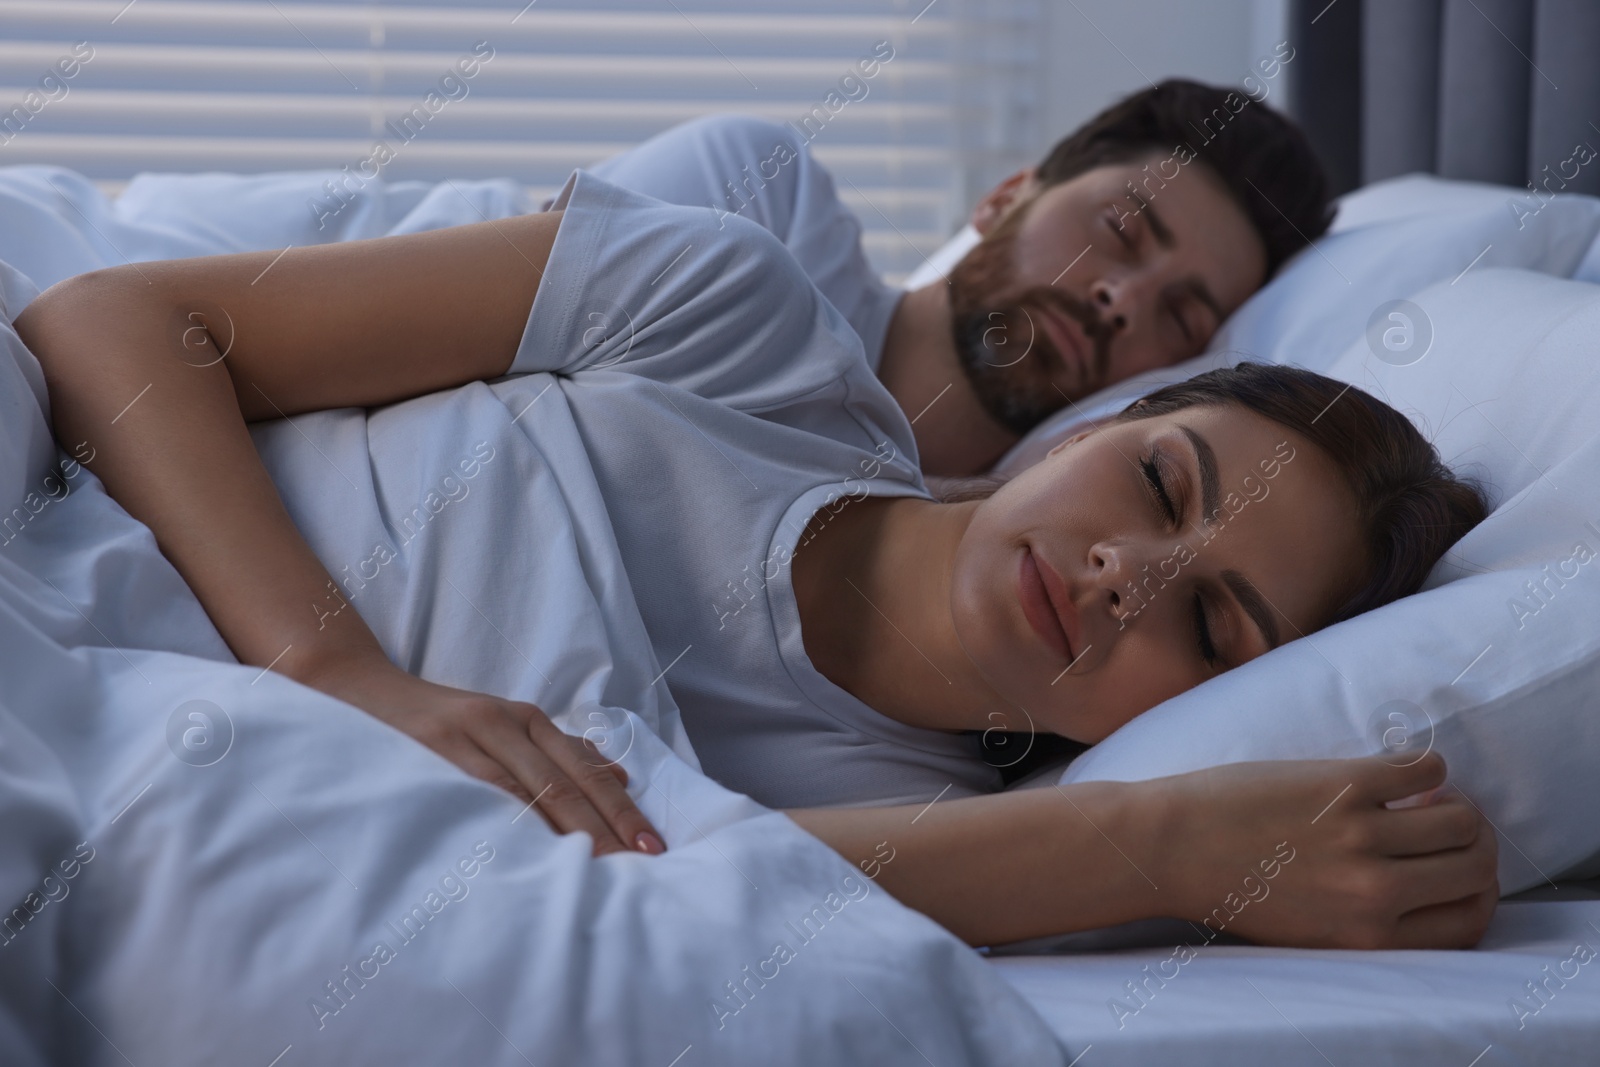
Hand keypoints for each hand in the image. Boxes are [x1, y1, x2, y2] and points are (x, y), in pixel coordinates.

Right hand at [307, 655, 664, 857]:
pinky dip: (507, 825)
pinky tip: (528, 853)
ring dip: (565, 832)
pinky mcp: (430, 755)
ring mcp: (466, 738)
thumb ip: (558, 750)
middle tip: (639, 863)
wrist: (360, 689)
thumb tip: (621, 776)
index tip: (652, 845)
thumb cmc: (440, 718)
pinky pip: (476, 796)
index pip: (585, 770)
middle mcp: (503, 723)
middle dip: (606, 826)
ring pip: (526, 791)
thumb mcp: (502, 724)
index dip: (621, 808)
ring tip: (598, 868)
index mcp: (526, 718)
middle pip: (565, 782)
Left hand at [1157, 751, 1497, 948]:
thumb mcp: (1312, 930)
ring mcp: (1362, 836)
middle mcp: (1375, 894)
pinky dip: (1427, 767)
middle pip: (1477, 867)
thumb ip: (1374, 919)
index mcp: (1370, 937)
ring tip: (1421, 799)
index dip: (1474, 889)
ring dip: (1453, 805)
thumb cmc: (1233, 887)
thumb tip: (1434, 880)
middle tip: (1444, 824)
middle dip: (1473, 845)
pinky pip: (1425, 768)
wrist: (1168, 847)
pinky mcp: (1344, 784)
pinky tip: (1399, 771)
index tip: (1453, 866)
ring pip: (1462, 819)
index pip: (1470, 920)